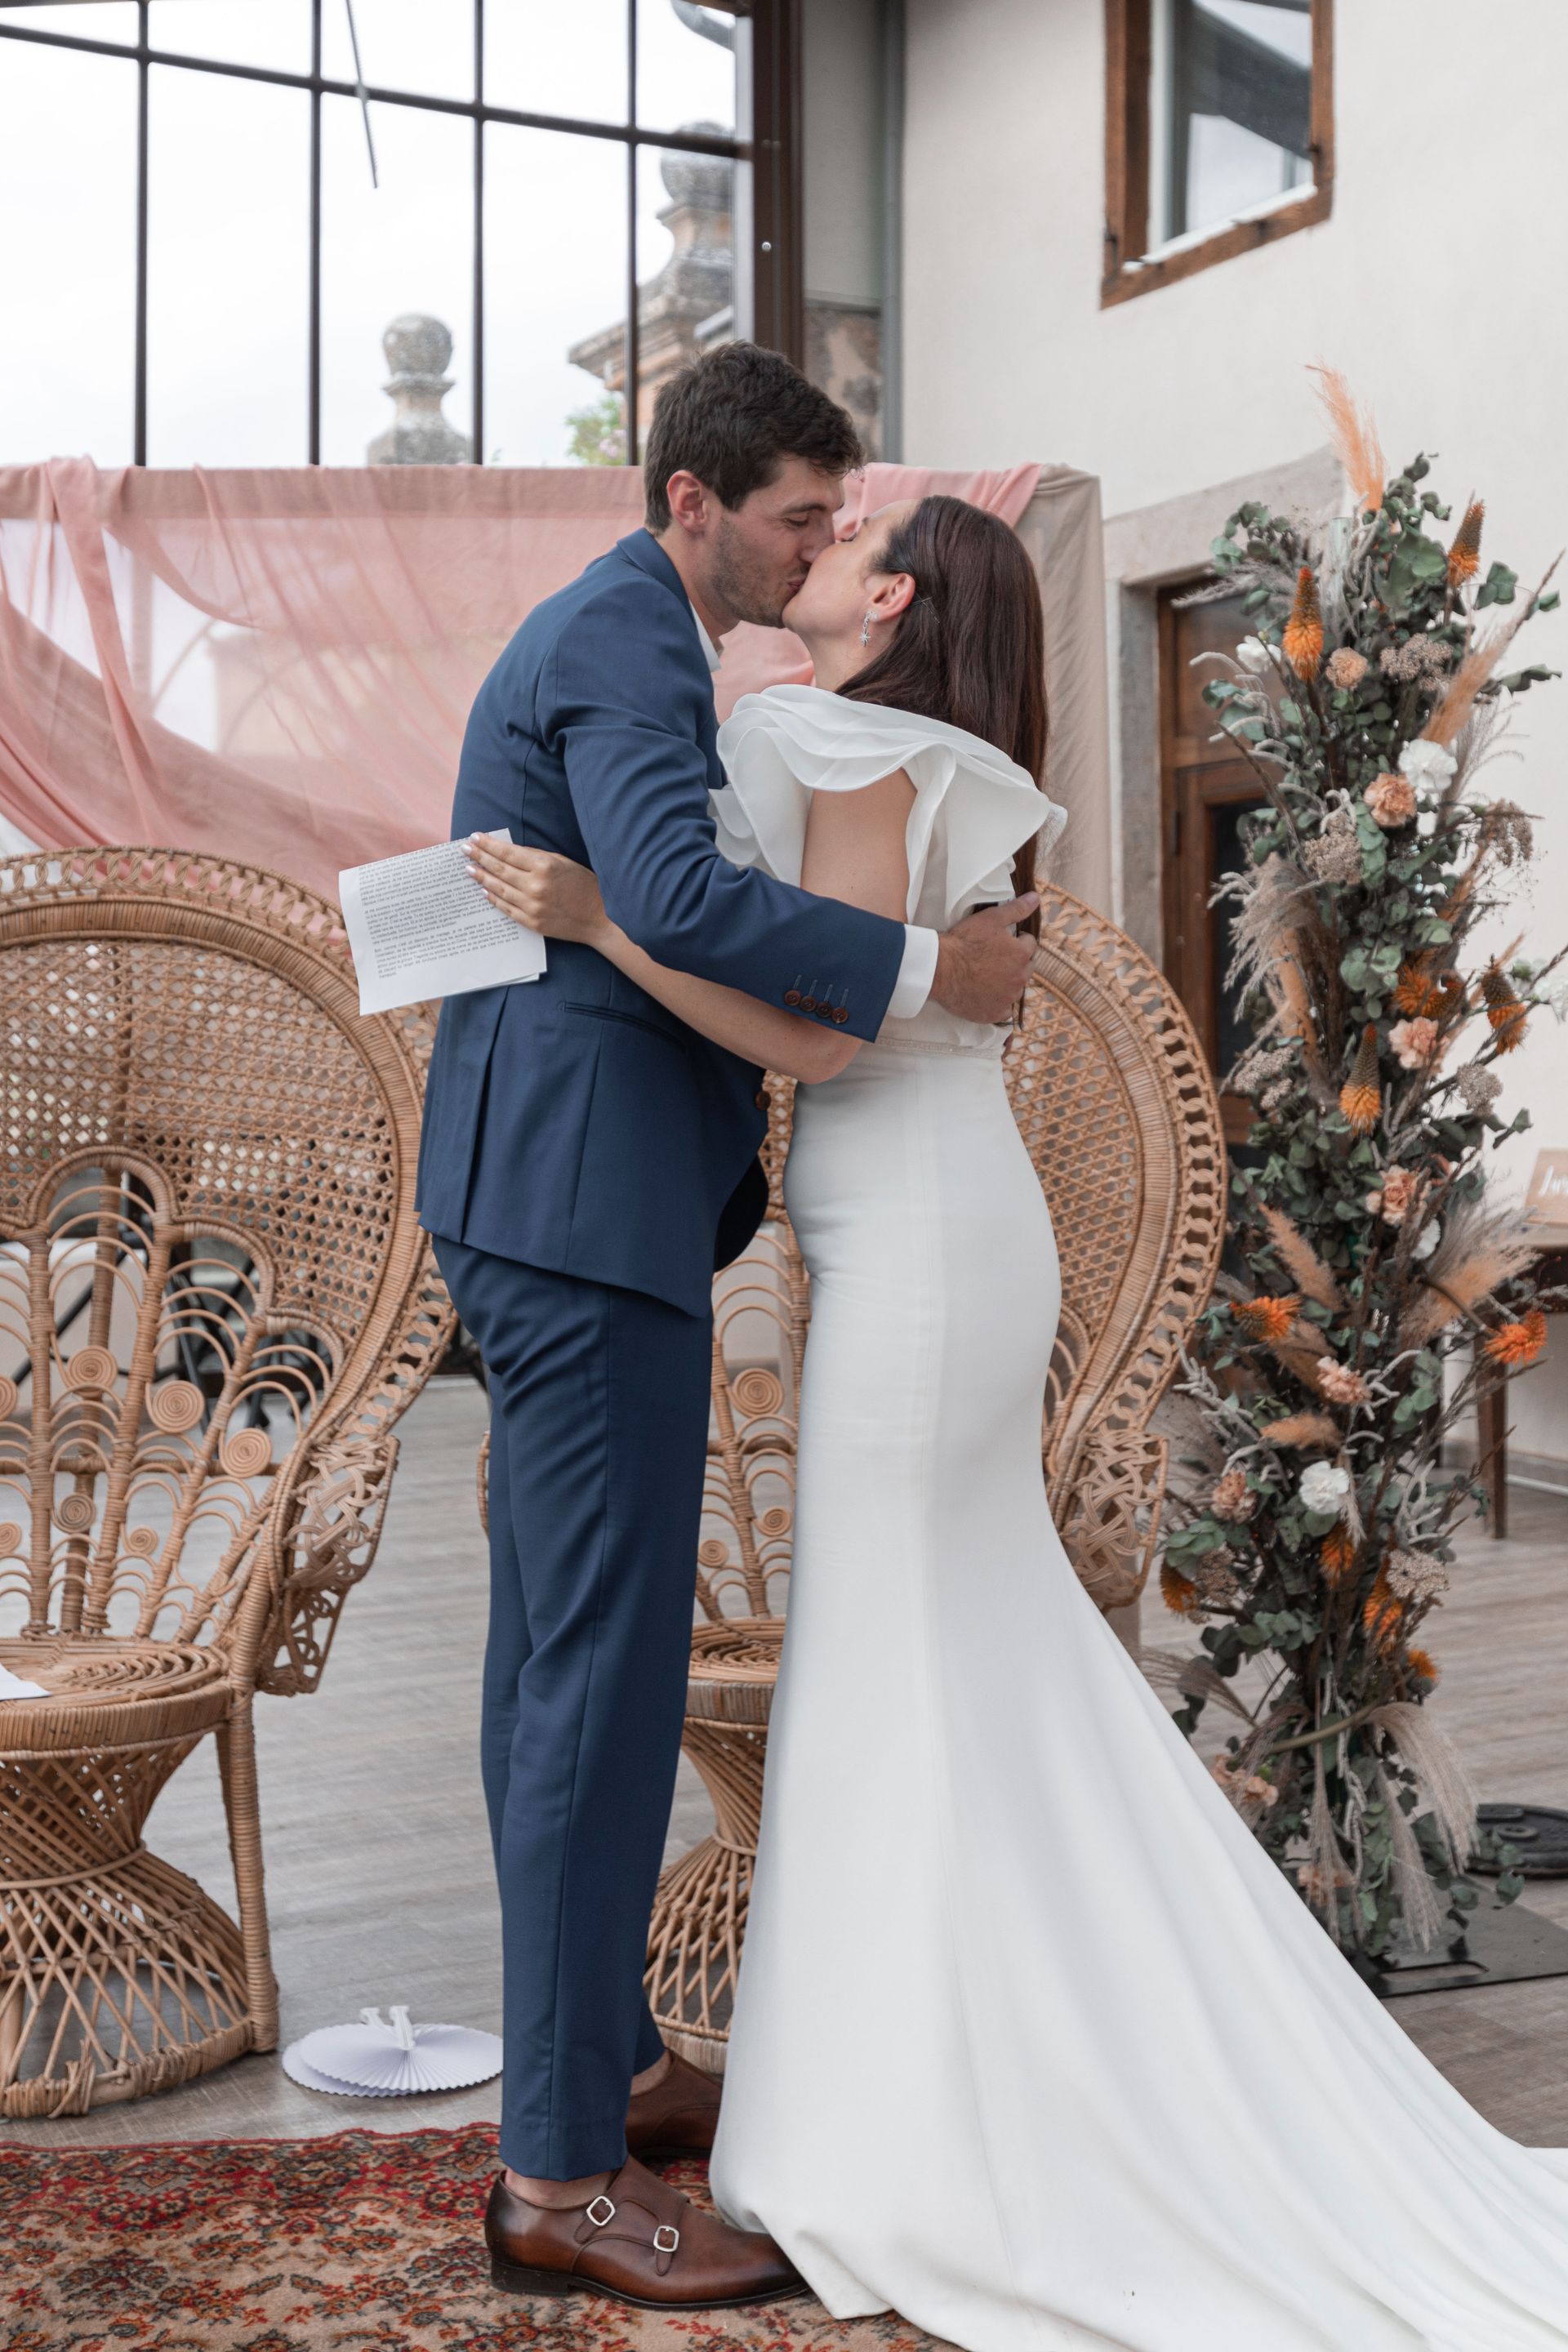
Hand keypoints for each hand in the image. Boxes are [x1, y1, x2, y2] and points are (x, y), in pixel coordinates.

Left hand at [468, 836, 610, 947]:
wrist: (600, 917)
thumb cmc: (584, 885)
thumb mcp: (563, 862)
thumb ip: (536, 857)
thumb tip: (509, 852)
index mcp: (544, 866)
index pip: (508, 853)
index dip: (489, 844)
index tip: (475, 837)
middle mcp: (535, 886)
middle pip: (499, 869)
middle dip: (479, 857)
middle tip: (465, 850)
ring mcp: (532, 906)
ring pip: (499, 889)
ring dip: (481, 878)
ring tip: (469, 869)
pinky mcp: (532, 923)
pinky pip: (507, 909)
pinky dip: (493, 899)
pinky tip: (484, 891)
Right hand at [930, 895, 1038, 1024]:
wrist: (939, 969)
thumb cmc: (965, 941)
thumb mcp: (991, 918)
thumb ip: (1016, 909)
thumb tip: (1035, 897)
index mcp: (1022, 954)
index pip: (1029, 944)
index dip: (1015, 940)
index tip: (1000, 941)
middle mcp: (1020, 978)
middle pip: (1025, 968)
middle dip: (1014, 962)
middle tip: (993, 959)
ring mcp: (1007, 998)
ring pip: (1014, 989)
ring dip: (1006, 983)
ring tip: (986, 977)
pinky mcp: (993, 1013)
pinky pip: (1002, 1010)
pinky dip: (997, 1003)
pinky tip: (984, 995)